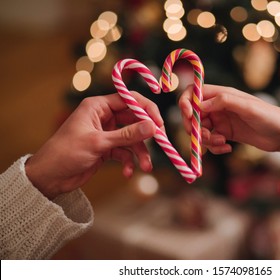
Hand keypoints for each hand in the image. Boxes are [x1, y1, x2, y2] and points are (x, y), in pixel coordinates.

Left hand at [25, 93, 162, 198]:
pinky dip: (128, 162)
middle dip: (146, 135)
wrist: (49, 177)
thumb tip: (152, 127)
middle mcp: (104, 117)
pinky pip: (125, 152)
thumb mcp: (98, 143)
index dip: (147, 110)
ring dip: (140, 153)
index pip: (129, 100)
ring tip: (145, 167)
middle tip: (161, 144)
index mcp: (98, 106)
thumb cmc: (66, 153)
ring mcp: (106, 133)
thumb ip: (127, 135)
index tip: (159, 125)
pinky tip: (126, 172)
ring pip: (132, 139)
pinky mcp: (107, 149)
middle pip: (134, 120)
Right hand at [179, 84, 279, 178]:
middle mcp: (219, 107)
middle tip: (202, 137)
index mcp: (223, 94)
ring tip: (221, 143)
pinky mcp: (226, 134)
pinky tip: (227, 149)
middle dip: (194, 127)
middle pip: (193, 115)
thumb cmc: (271, 117)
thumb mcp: (248, 107)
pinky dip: (214, 147)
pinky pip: (211, 141)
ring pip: (200, 130)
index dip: (187, 103)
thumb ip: (224, 102)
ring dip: (206, 140)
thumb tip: (200, 104)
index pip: (194, 93)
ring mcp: (222, 121)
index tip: (188, 116)